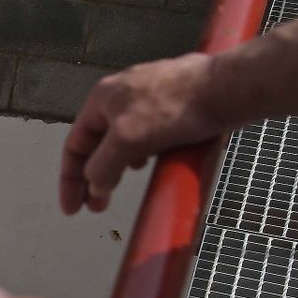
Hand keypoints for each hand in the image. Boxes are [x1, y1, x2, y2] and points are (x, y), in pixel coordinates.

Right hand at [60, 53, 226, 214]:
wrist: (228, 89)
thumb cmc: (176, 107)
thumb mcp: (126, 141)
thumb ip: (102, 167)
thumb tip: (95, 185)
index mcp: (102, 98)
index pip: (74, 145)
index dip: (69, 180)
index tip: (73, 208)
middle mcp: (122, 94)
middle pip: (97, 144)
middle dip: (94, 177)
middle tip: (98, 206)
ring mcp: (150, 97)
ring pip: (123, 139)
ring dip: (118, 166)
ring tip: (123, 183)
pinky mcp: (174, 103)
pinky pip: (148, 134)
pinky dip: (143, 153)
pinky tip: (153, 161)